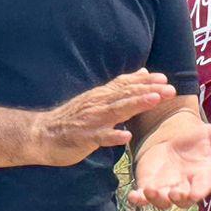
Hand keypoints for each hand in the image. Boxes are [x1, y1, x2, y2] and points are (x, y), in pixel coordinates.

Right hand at [29, 70, 176, 166]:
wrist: (41, 134)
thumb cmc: (73, 119)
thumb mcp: (97, 100)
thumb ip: (120, 88)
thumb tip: (143, 72)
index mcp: (102, 96)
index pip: (126, 85)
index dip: (146, 82)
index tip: (164, 78)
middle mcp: (98, 104)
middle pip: (126, 95)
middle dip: (149, 91)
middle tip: (170, 89)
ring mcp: (91, 120)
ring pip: (116, 111)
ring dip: (136, 105)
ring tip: (155, 101)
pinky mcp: (83, 137)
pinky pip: (100, 137)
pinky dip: (112, 136)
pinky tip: (126, 136)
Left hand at [128, 114, 210, 209]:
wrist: (175, 141)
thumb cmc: (198, 141)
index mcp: (202, 175)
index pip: (202, 186)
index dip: (199, 191)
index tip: (195, 193)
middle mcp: (185, 186)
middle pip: (182, 199)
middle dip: (178, 198)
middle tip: (173, 194)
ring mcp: (166, 188)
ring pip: (161, 201)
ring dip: (156, 199)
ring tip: (150, 191)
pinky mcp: (149, 185)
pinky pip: (143, 197)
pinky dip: (138, 199)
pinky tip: (132, 197)